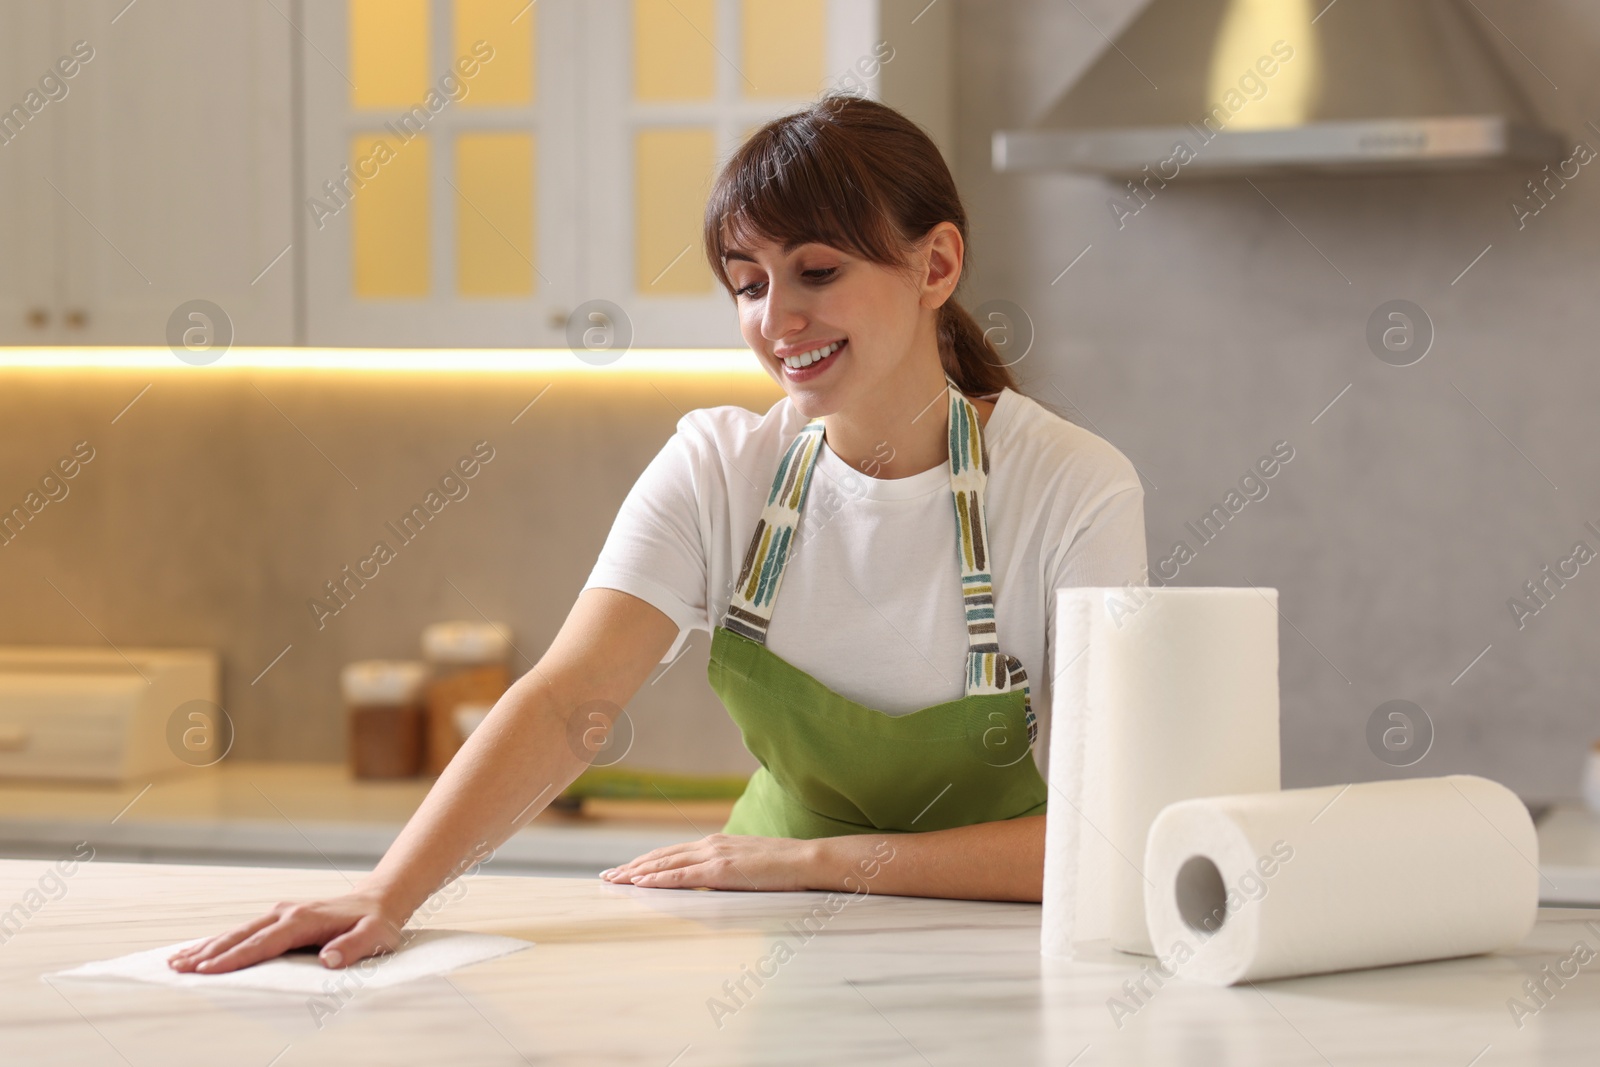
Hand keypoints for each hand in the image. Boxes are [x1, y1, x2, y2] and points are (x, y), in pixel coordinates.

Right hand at [166, 889, 407, 974]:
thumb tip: (329, 960)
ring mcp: (281, 913)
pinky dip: (219, 942)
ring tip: (175, 962)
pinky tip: (199, 952)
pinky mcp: (279, 918)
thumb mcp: (375, 936)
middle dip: (208, 953)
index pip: (264, 943)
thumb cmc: (376, 924)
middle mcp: (287, 913)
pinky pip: (244, 931)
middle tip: (178, 969)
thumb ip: (354, 947)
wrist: (378, 901)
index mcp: (304, 920)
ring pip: (237, 932)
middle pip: (241, 935)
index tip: (208, 970)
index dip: (235, 957)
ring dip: (206, 947)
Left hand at [599, 832, 818, 890]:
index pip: (671, 853)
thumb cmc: (783, 868)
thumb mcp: (748, 866)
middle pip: (661, 856)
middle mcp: (709, 844)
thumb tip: (710, 884)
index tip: (625, 870)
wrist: (806, 860)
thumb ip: (726, 871)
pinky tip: (639, 883)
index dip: (646, 862)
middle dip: (631, 867)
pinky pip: (681, 876)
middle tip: (607, 876)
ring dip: (635, 873)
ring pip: (664, 864)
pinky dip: (657, 879)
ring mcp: (713, 855)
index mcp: (715, 844)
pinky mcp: (720, 871)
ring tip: (613, 880)